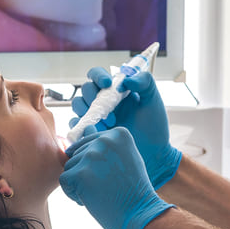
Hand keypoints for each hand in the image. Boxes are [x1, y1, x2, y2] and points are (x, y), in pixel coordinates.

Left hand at [60, 127, 174, 228]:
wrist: (139, 214)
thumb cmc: (133, 190)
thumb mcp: (124, 158)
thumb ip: (105, 144)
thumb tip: (85, 128)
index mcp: (118, 133)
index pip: (89, 143)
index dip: (96, 164)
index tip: (113, 175)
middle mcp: (104, 140)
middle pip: (77, 154)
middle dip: (87, 173)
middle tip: (108, 185)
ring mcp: (92, 156)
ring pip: (69, 167)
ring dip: (80, 183)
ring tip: (102, 192)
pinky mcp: (80, 174)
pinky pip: (64, 181)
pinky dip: (73, 194)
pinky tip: (92, 199)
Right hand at [71, 68, 181, 187]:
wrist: (152, 154)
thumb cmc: (154, 125)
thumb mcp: (153, 100)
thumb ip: (145, 82)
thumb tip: (126, 79)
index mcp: (115, 89)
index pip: (98, 75)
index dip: (98, 76)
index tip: (108, 84)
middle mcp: (102, 101)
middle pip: (85, 89)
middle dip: (93, 98)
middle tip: (111, 115)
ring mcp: (94, 117)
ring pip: (77, 105)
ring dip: (87, 112)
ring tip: (106, 126)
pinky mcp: (89, 132)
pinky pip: (75, 126)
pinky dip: (82, 127)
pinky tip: (97, 134)